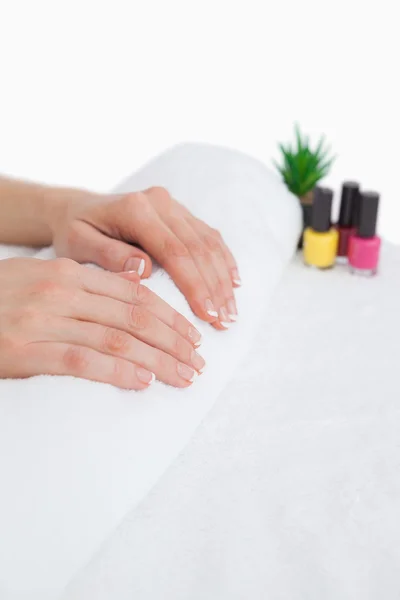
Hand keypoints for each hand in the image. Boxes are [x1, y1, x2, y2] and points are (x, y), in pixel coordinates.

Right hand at [0, 257, 204, 388]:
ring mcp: (41, 319)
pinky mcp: (23, 350)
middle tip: (199, 363)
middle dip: (174, 341)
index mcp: (67, 272)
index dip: (169, 316)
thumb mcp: (40, 281)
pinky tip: (142, 382)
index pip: (134, 293)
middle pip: (134, 316)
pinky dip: (117, 371)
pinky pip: (82, 361)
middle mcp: (60, 290)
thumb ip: (83, 289)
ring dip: (158, 360)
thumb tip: (132, 303)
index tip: (192, 336)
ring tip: (184, 376)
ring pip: (117, 338)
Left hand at [50, 186, 240, 328]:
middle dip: (214, 288)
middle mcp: (160, 202)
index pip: (175, 252)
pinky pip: (209, 236)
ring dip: (223, 278)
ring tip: (231, 312)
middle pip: (198, 248)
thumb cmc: (75, 232)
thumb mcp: (79, 245)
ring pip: (209, 243)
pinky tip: (233, 284)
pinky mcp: (181, 212)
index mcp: (135, 209)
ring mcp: (173, 205)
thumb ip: (109, 255)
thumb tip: (144, 269)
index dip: (195, 285)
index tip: (207, 316)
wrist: (77, 209)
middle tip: (224, 322)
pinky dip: (224, 261)